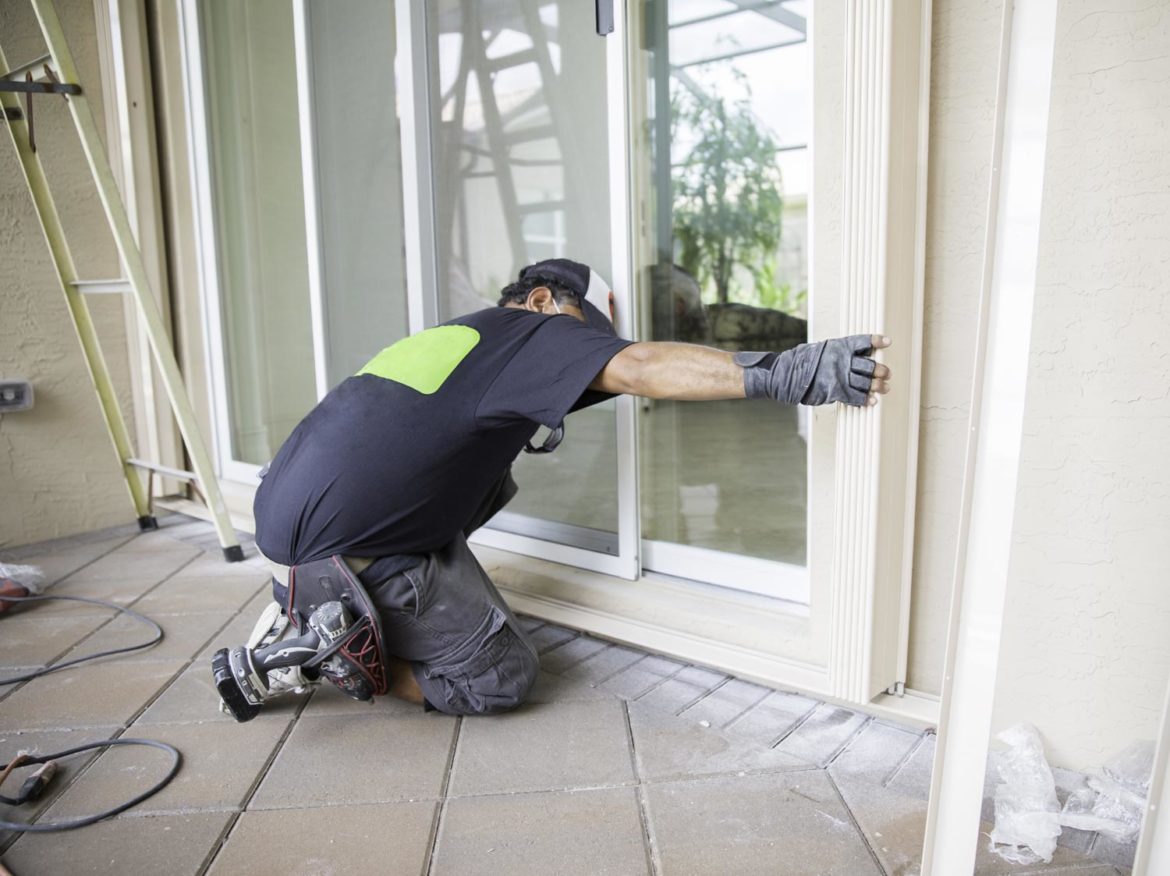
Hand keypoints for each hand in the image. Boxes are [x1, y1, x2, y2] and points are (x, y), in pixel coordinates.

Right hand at [735, 334, 892, 406]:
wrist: (787, 374)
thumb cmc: (803, 361)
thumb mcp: (821, 350)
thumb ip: (838, 353)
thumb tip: (853, 357)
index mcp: (840, 346)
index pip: (863, 341)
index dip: (877, 341)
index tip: (887, 342)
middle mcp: (843, 360)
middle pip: (870, 365)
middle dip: (880, 370)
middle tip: (886, 374)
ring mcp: (840, 376)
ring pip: (866, 382)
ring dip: (878, 386)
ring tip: (885, 387)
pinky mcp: (835, 390)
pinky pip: (855, 396)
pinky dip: (865, 400)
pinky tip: (872, 401)